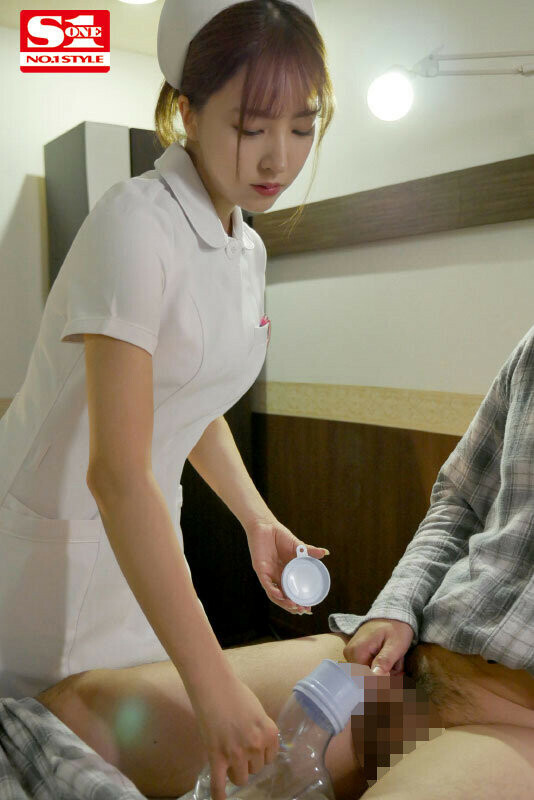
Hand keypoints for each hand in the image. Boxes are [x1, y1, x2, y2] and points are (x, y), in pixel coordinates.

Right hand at [193, 673, 279, 799]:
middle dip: (247, 762)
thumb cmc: (235, 692)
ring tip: (227, 761)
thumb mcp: (258, 711)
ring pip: (241, 779)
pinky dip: (219, 795)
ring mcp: (237, 753)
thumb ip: (260, 730)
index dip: (260, 755)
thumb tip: (258, 744)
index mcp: (270, 733)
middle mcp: (256, 746)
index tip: (252, 749)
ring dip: (235, 773)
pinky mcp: (217, 757)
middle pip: (256, 769)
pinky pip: (219, 784)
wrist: (214, 685)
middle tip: (236, 748)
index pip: (270, 758)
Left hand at [245, 518, 328, 614]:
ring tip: (295, 607)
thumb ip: (310, 551)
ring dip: (284, 602)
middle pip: (284, 597)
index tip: (310, 608)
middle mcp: (277, 577)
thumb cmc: (280, 536)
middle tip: (304, 611)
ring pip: (274, 594)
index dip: (299, 601)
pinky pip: (266, 583)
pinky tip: (280, 595)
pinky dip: (273, 591)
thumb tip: (326, 553)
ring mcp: (268, 574)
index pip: (292, 592)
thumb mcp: (297, 545)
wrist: (265, 525)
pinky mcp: (260, 569)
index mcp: (285, 573)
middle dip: (293, 606)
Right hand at [342, 618, 414, 675]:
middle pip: (368, 679)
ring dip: (387, 673)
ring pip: (371, 676)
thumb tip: (375, 678)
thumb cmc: (396, 628)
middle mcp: (350, 655)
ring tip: (396, 660)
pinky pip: (370, 670)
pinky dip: (383, 669)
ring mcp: (352, 655)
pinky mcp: (357, 656)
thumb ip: (384, 661)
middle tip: (399, 665)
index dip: (383, 683)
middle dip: (387, 677)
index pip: (366, 680)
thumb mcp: (395, 644)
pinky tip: (391, 661)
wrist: (393, 615)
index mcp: (356, 651)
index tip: (397, 676)